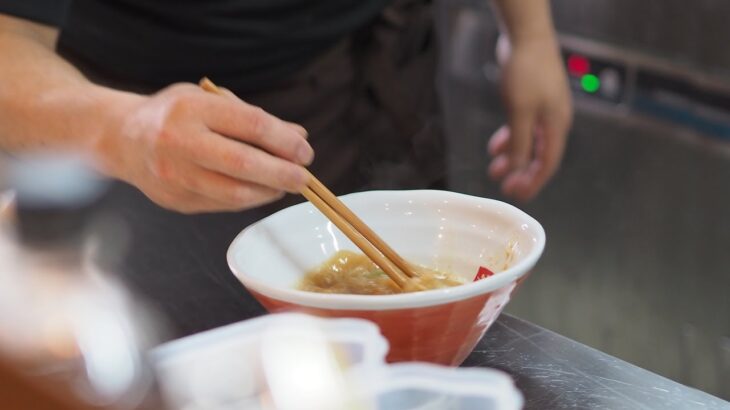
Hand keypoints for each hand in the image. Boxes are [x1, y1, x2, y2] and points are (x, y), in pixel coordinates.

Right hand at [95, 83, 312, 212]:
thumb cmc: (175, 114)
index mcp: (191, 109)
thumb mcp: (210, 101)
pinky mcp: (176, 201)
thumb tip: (298, 136)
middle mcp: (179, 142)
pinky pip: (223, 205)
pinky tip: (261, 191)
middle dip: (282, 174)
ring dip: (269, 192)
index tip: (305, 151)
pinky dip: (248, 200)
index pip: (250, 125)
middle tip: (304, 178)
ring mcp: (175, 176)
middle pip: (244, 164)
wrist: (122, 139)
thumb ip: (253, 118)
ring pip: (235, 193)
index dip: (284, 141)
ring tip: (286, 185)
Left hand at [488, 34, 572, 201]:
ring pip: (529, 142)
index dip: (533, 182)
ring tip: (494, 168)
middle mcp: (554, 120)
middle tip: (504, 187)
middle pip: (539, 155)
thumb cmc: (526, 71)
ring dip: (513, 157)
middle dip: (521, 173)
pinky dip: (510, 138)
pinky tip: (496, 146)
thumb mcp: (520, 112)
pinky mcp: (532, 100)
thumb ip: (519, 143)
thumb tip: (518, 170)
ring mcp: (544, 109)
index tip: (517, 195)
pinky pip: (523, 127)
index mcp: (557, 125)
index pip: (547, 163)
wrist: (526, 36)